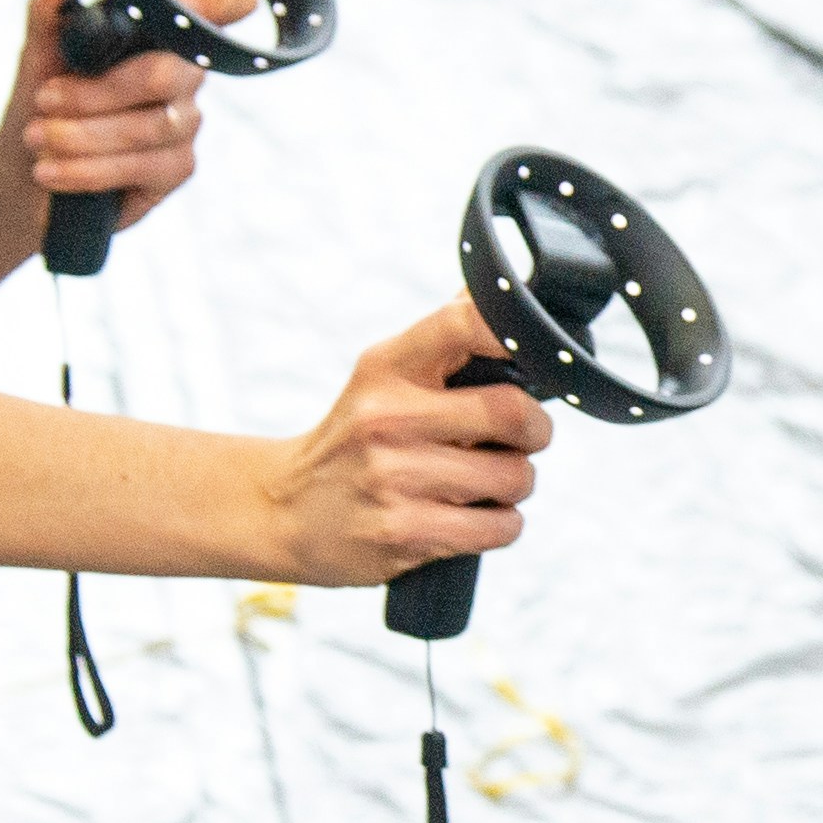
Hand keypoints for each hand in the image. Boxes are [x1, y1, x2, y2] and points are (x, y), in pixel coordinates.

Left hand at [0, 0, 253, 238]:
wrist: (22, 175)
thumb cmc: (42, 107)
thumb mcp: (37, 57)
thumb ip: (48, 17)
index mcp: (159, 34)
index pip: (215, 8)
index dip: (225, 2)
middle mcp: (184, 75)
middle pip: (164, 74)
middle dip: (95, 92)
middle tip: (44, 99)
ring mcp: (185, 124)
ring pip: (148, 127)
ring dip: (81, 134)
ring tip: (37, 137)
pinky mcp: (176, 169)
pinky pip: (141, 167)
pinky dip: (87, 168)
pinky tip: (51, 169)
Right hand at [257, 302, 551, 584]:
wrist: (287, 509)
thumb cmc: (356, 435)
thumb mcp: (382, 375)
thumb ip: (444, 337)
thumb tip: (503, 288)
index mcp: (388, 366)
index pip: (464, 323)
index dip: (516, 333)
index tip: (535, 354)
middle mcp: (387, 417)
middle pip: (512, 412)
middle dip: (535, 430)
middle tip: (522, 436)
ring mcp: (393, 478)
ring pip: (515, 477)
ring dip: (516, 483)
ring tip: (487, 481)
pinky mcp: (403, 534)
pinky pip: (500, 528)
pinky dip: (502, 524)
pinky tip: (474, 516)